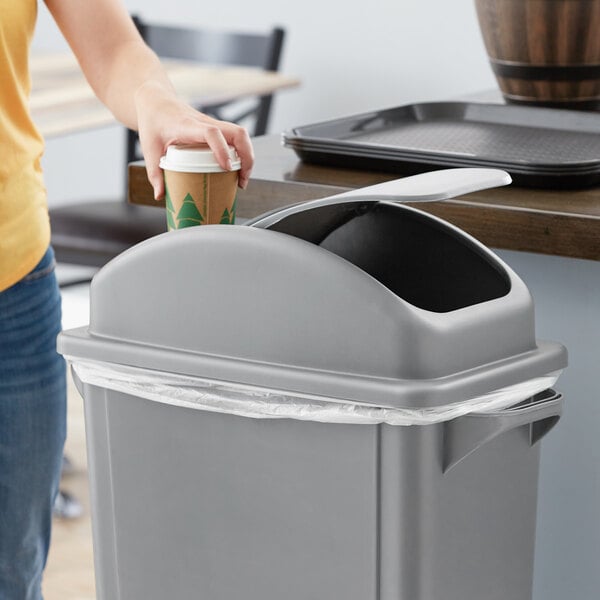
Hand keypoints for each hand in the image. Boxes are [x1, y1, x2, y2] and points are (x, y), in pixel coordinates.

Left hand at [135, 81, 253, 199]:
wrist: (156, 101)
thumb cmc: (152, 122)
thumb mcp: (149, 148)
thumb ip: (154, 173)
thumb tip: (161, 195)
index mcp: (188, 126)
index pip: (211, 133)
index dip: (222, 150)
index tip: (227, 168)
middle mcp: (205, 122)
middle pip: (237, 133)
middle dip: (246, 157)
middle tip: (242, 179)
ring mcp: (213, 124)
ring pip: (241, 135)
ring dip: (247, 156)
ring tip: (242, 178)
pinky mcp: (217, 128)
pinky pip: (236, 138)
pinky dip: (242, 154)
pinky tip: (236, 170)